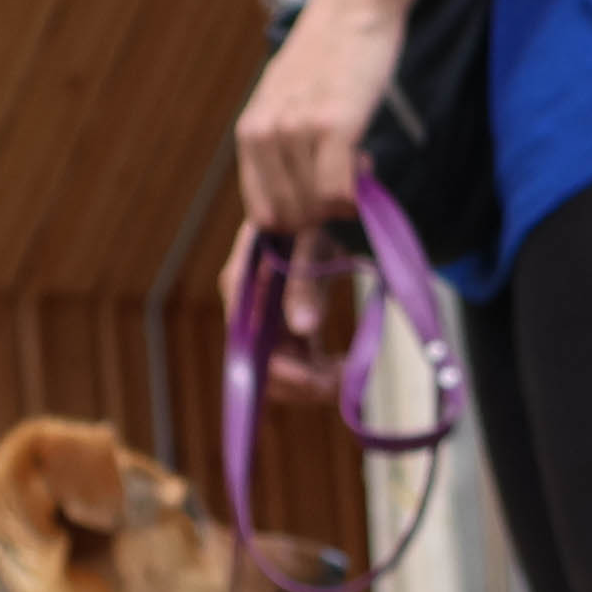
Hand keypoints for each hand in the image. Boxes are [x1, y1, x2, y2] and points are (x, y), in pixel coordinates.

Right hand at [219, 218, 377, 408]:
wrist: (323, 209)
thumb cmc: (313, 217)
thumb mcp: (311, 245)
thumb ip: (304, 283)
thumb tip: (304, 327)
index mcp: (241, 285)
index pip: (248, 341)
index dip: (279, 369)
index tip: (316, 381)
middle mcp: (247, 309)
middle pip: (262, 365)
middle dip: (300, 382)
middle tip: (341, 383)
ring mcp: (266, 323)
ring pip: (281, 371)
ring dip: (312, 381)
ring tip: (349, 374)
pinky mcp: (286, 330)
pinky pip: (297, 363)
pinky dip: (319, 372)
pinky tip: (345, 368)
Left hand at [233, 0, 402, 237]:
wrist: (352, 6)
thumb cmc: (327, 56)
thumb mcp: (287, 100)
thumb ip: (282, 147)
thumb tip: (300, 203)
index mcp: (251, 134)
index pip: (262, 216)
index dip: (295, 226)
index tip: (319, 210)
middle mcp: (266, 135)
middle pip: (291, 218)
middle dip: (321, 216)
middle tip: (344, 182)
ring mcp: (296, 131)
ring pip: (317, 208)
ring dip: (342, 201)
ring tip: (356, 161)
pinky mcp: (333, 126)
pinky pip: (338, 193)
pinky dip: (354, 198)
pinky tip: (364, 167)